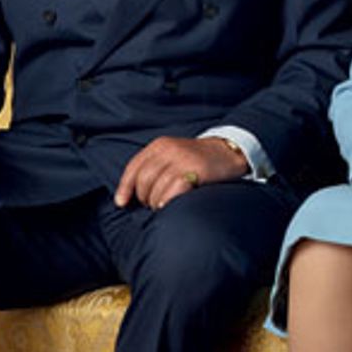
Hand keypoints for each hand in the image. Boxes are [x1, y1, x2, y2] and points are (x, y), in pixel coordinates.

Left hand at [115, 136, 250, 208]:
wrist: (230, 152)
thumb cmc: (198, 161)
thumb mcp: (173, 156)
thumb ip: (155, 168)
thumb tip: (130, 194)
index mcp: (160, 145)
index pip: (134, 167)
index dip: (125, 188)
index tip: (122, 203)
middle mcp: (169, 150)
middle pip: (143, 180)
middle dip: (144, 198)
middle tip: (153, 205)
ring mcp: (183, 159)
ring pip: (157, 187)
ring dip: (156, 202)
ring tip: (163, 206)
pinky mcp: (196, 169)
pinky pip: (173, 189)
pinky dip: (168, 200)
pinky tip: (169, 205)